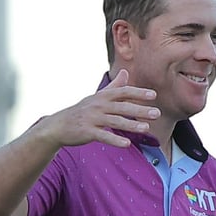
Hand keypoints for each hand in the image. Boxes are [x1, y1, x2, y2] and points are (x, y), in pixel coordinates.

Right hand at [38, 69, 158, 148]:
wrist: (58, 125)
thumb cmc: (82, 111)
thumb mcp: (97, 97)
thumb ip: (114, 86)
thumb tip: (126, 72)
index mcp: (102, 96)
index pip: (123, 92)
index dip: (138, 93)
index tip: (153, 95)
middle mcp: (98, 105)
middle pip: (122, 106)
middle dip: (140, 109)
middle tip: (157, 113)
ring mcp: (92, 118)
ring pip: (115, 121)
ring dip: (131, 125)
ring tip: (146, 128)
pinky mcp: (87, 132)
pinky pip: (103, 136)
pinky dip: (115, 140)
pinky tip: (127, 144)